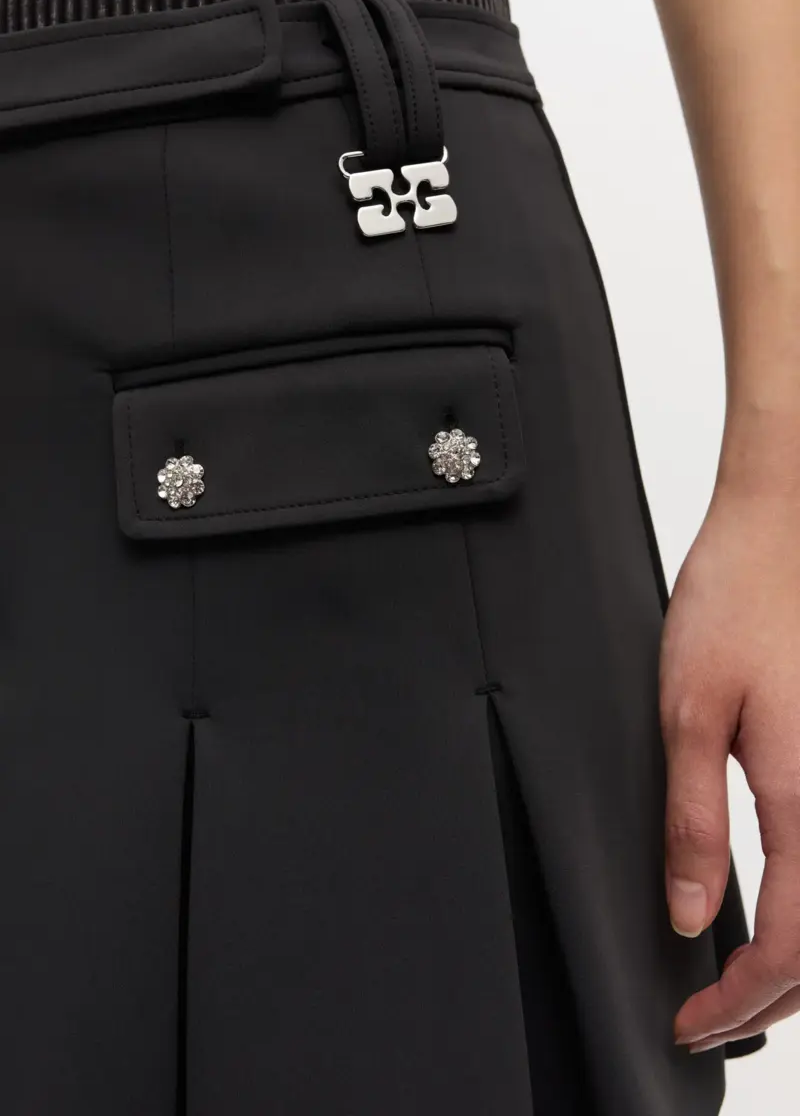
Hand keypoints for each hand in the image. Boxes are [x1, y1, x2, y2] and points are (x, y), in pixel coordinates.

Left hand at [659, 484, 799, 1051]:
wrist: (778, 535)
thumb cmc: (731, 606)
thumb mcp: (686, 714)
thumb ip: (692, 821)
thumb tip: (693, 914)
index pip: (791, 944)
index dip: (741, 1002)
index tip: (694, 1021)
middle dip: (774, 1001)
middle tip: (711, 1017)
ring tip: (744, 983)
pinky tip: (783, 909)